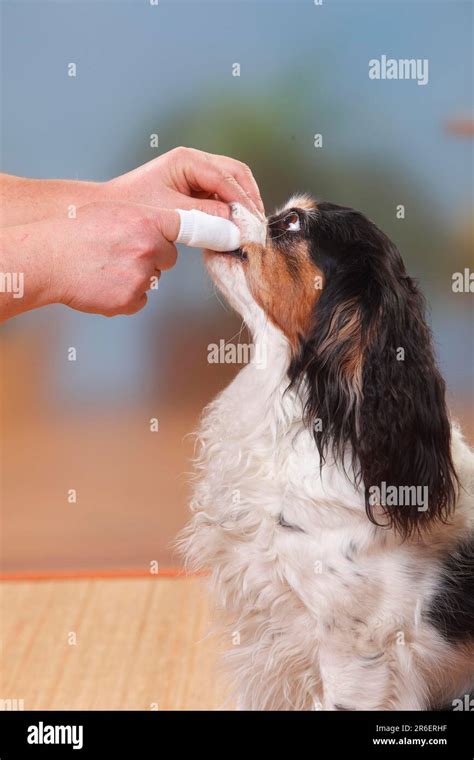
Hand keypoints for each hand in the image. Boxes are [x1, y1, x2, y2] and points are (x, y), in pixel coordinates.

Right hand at [1, 202, 179, 318]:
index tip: (207, 236)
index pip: (185, 226)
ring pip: (152, 279)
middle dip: (153, 257)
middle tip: (123, 253)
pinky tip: (104, 285)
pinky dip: (125, 296)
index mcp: (146, 220)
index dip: (186, 233)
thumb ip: (143, 219)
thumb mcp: (112, 211)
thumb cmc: (75, 232)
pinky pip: (139, 300)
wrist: (48, 259)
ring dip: (136, 277)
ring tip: (105, 267)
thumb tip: (163, 231)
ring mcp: (140, 275)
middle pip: (169, 257)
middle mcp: (148, 247)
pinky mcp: (130, 300)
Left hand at [106, 146, 264, 218]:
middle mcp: (195, 162)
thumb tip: (234, 226)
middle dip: (249, 199)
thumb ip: (205, 216)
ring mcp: (196, 175)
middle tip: (257, 226)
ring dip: (242, 205)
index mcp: (187, 160)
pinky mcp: (195, 190)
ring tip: (248, 228)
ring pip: (233, 184)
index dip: (244, 201)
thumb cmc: (133, 207)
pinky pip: (221, 197)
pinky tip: (234, 228)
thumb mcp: (171, 212)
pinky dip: (231, 211)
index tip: (253, 223)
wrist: (109, 210)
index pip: (227, 177)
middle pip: (237, 174)